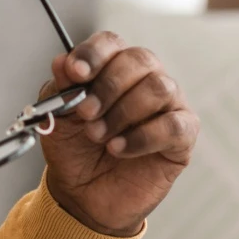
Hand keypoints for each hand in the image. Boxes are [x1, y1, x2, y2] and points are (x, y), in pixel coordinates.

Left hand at [40, 32, 198, 236]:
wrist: (82, 195)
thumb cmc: (72, 151)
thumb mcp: (56, 118)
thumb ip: (60, 89)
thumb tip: (61, 60)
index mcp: (111, 69)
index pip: (111, 43)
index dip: (94, 53)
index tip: (75, 73)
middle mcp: (144, 80)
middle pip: (140, 60)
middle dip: (107, 87)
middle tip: (85, 113)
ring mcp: (168, 107)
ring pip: (158, 88)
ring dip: (122, 113)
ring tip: (98, 136)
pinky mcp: (181, 138)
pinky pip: (173, 125)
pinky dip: (141, 137)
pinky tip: (117, 149)